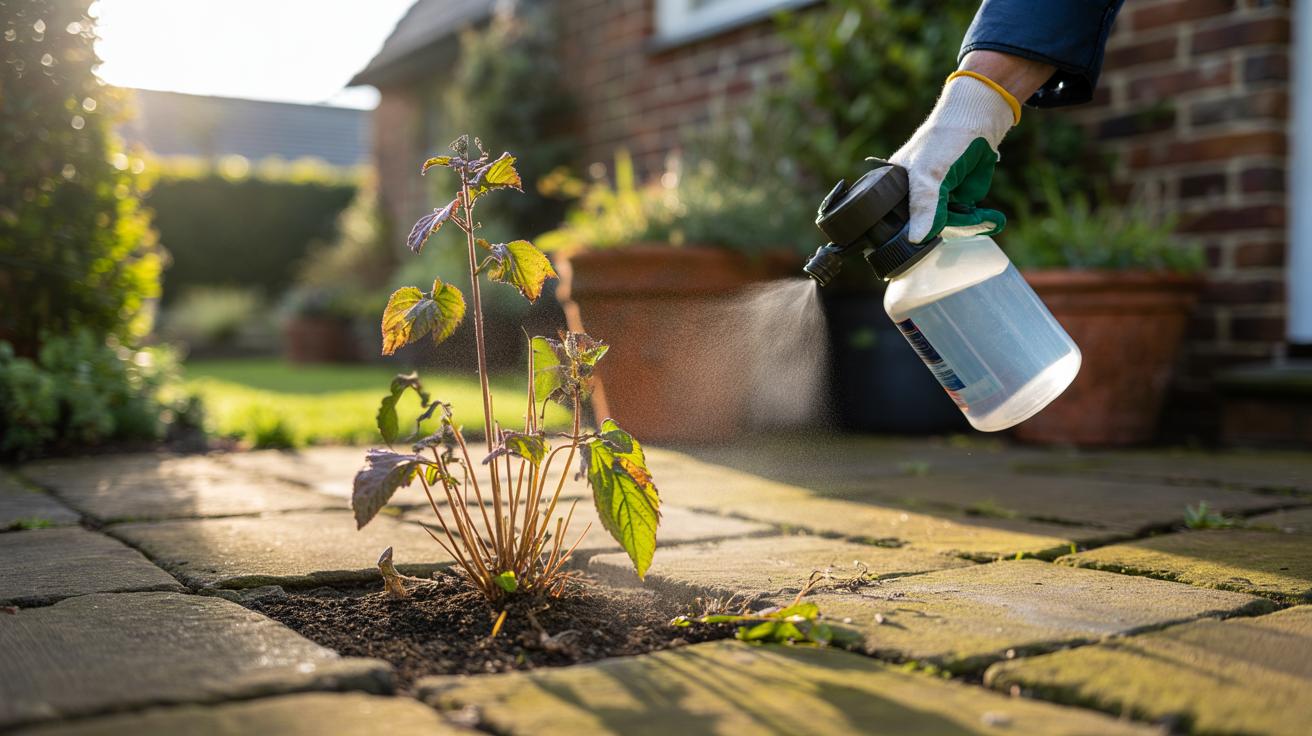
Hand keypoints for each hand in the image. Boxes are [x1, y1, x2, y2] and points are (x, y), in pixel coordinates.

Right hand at [889, 71, 1017, 243]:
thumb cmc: (944, 138)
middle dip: (955, 227)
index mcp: (895, 189)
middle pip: (929, 227)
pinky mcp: (957, 197)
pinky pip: (965, 218)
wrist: (978, 118)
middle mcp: (915, 196)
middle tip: (974, 222)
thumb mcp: (929, 174)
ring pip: (950, 225)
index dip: (918, 233)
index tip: (941, 238)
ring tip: (990, 219)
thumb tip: (916, 239)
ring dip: (971, 224)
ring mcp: (937, 198)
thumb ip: (923, 207)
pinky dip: (980, 221)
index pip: (901, 222)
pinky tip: (993, 219)